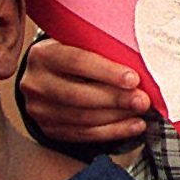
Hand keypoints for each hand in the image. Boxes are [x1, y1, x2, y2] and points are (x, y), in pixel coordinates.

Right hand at [21, 39, 151, 143]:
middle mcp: (36, 83)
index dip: (107, 72)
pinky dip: (113, 131)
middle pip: (78, 95)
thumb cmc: (71, 57)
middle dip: (116, 99)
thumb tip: (139, 61)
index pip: (76, 62)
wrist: (46, 76)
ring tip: (140, 111)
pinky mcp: (49, 128)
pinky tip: (133, 125)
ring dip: (118, 117)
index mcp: (43, 55)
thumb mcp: (78, 44)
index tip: (133, 78)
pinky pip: (85, 134)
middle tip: (142, 100)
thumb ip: (100, 49)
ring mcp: (40, 109)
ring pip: (83, 118)